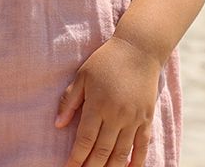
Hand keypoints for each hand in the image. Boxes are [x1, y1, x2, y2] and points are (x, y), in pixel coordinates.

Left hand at [55, 35, 163, 166]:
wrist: (140, 49)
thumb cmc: (107, 60)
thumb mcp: (83, 76)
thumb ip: (70, 101)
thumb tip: (58, 125)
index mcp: (98, 105)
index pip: (84, 141)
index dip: (75, 159)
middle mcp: (116, 116)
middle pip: (101, 152)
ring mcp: (133, 119)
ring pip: (121, 154)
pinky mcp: (147, 118)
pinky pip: (142, 146)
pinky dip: (136, 161)